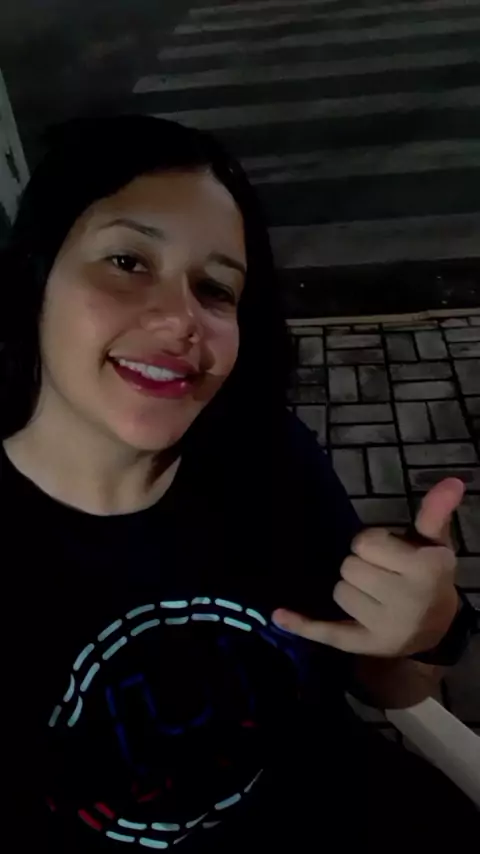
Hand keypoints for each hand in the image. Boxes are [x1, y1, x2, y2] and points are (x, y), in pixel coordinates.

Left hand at [272, 478, 463, 656]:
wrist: (436, 628)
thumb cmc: (428, 577)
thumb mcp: (435, 544)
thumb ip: (435, 512)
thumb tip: (452, 481)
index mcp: (425, 569)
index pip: (366, 542)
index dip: (374, 544)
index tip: (392, 554)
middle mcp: (406, 600)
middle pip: (349, 566)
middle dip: (362, 566)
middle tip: (384, 576)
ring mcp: (385, 627)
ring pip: (339, 590)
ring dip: (352, 589)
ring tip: (376, 596)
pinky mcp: (365, 645)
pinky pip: (327, 632)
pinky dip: (302, 626)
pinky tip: (279, 615)